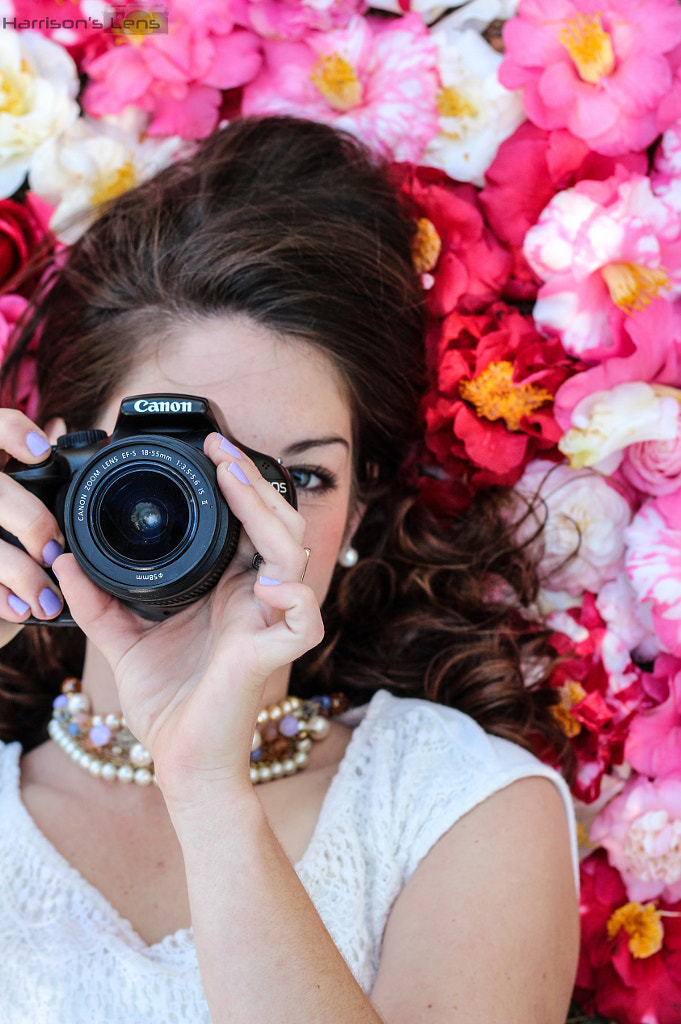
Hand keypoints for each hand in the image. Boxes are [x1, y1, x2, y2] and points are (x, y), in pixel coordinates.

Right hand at [0, 408, 64, 643]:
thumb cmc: (1, 548)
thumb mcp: (11, 510)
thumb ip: (29, 478)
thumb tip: (60, 432)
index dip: (11, 430)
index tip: (42, 452)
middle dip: (30, 520)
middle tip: (54, 551)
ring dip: (21, 572)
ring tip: (48, 600)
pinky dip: (0, 596)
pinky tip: (20, 609)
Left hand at [53, 433, 323, 800]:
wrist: (180, 761)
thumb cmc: (168, 702)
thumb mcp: (124, 639)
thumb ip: (98, 599)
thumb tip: (64, 560)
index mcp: (230, 588)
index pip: (248, 523)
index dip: (238, 483)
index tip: (210, 447)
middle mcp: (256, 598)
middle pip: (277, 525)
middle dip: (253, 484)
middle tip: (222, 450)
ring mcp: (269, 623)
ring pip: (292, 555)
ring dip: (268, 516)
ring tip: (236, 483)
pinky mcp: (273, 655)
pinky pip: (303, 618)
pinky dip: (292, 595)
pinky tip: (266, 582)